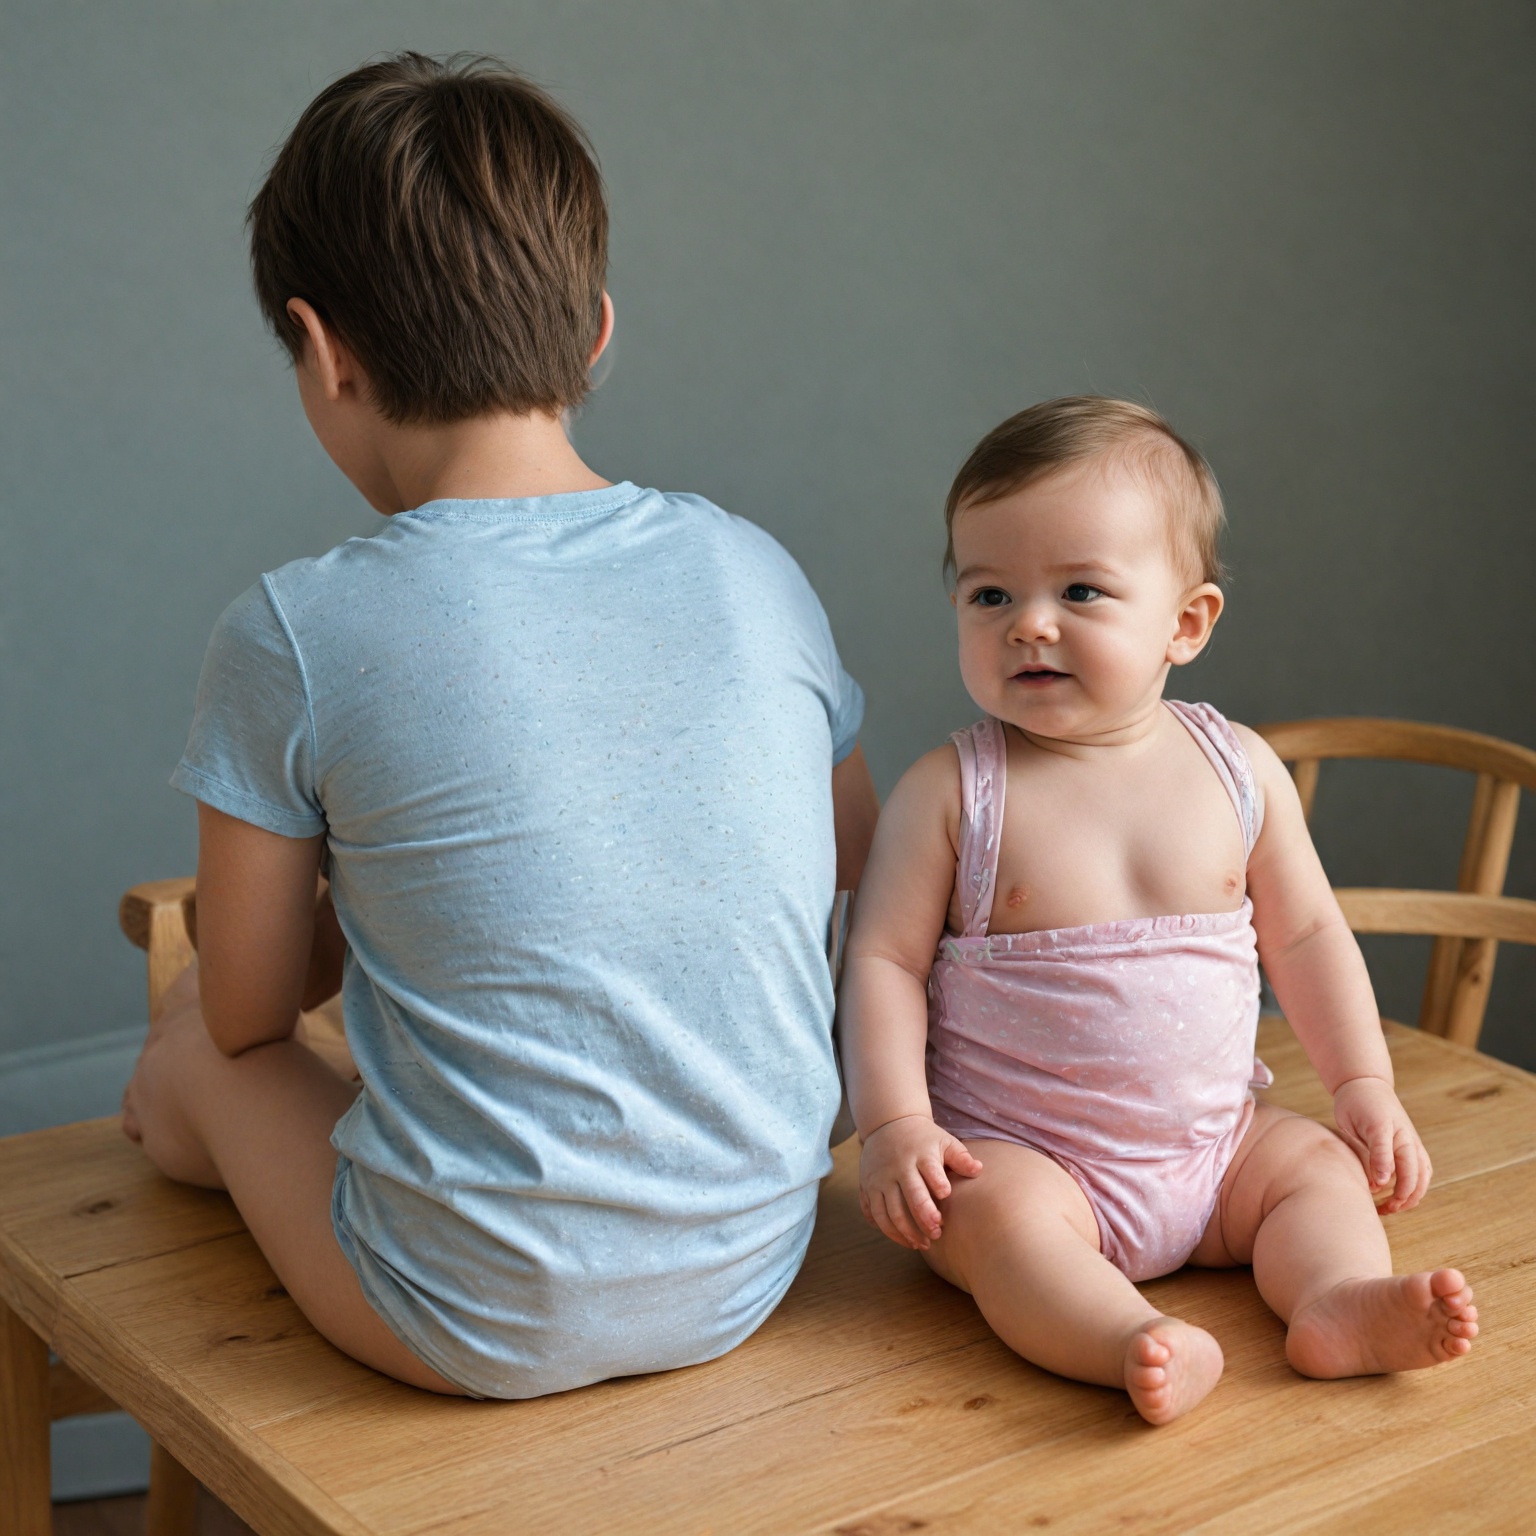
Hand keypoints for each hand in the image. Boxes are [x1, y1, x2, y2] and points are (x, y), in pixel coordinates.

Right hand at [859, 1114, 982, 1249]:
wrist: (888, 1123)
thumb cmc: (923, 1138)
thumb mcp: (943, 1141)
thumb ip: (961, 1157)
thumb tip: (978, 1170)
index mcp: (919, 1155)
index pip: (929, 1170)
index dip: (938, 1185)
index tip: (947, 1196)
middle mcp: (897, 1168)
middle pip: (909, 1197)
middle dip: (924, 1219)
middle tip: (938, 1234)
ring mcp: (879, 1179)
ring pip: (889, 1212)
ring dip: (906, 1232)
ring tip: (923, 1244)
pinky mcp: (867, 1188)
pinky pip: (874, 1215)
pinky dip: (887, 1231)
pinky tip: (904, 1239)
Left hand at [1331, 1076, 1431, 1213]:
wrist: (1364, 1084)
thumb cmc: (1359, 1103)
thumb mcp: (1364, 1126)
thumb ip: (1377, 1153)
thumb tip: (1383, 1183)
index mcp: (1401, 1140)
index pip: (1407, 1177)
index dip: (1396, 1194)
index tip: (1380, 1203)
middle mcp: (1411, 1145)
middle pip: (1417, 1183)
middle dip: (1403, 1201)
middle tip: (1383, 1211)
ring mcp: (1412, 1146)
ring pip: (1421, 1180)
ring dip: (1409, 1197)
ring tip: (1389, 1208)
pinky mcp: (1408, 1147)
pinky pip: (1418, 1171)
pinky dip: (1411, 1186)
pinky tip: (1394, 1194)